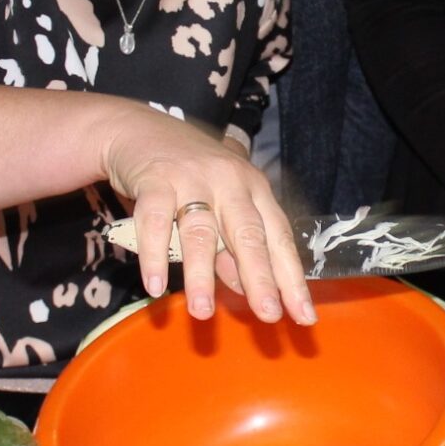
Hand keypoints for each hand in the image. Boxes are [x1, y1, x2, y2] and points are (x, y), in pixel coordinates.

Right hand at [102, 109, 313, 326]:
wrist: (140, 129)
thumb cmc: (189, 175)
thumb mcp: (220, 207)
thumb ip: (232, 249)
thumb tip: (247, 290)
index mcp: (254, 189)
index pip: (279, 238)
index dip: (292, 278)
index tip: (304, 315)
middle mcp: (229, 181)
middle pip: (248, 234)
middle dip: (260, 278)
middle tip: (269, 314)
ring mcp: (192, 178)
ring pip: (201, 231)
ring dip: (201, 275)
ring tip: (202, 312)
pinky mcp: (155, 179)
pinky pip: (155, 220)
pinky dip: (154, 254)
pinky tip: (155, 285)